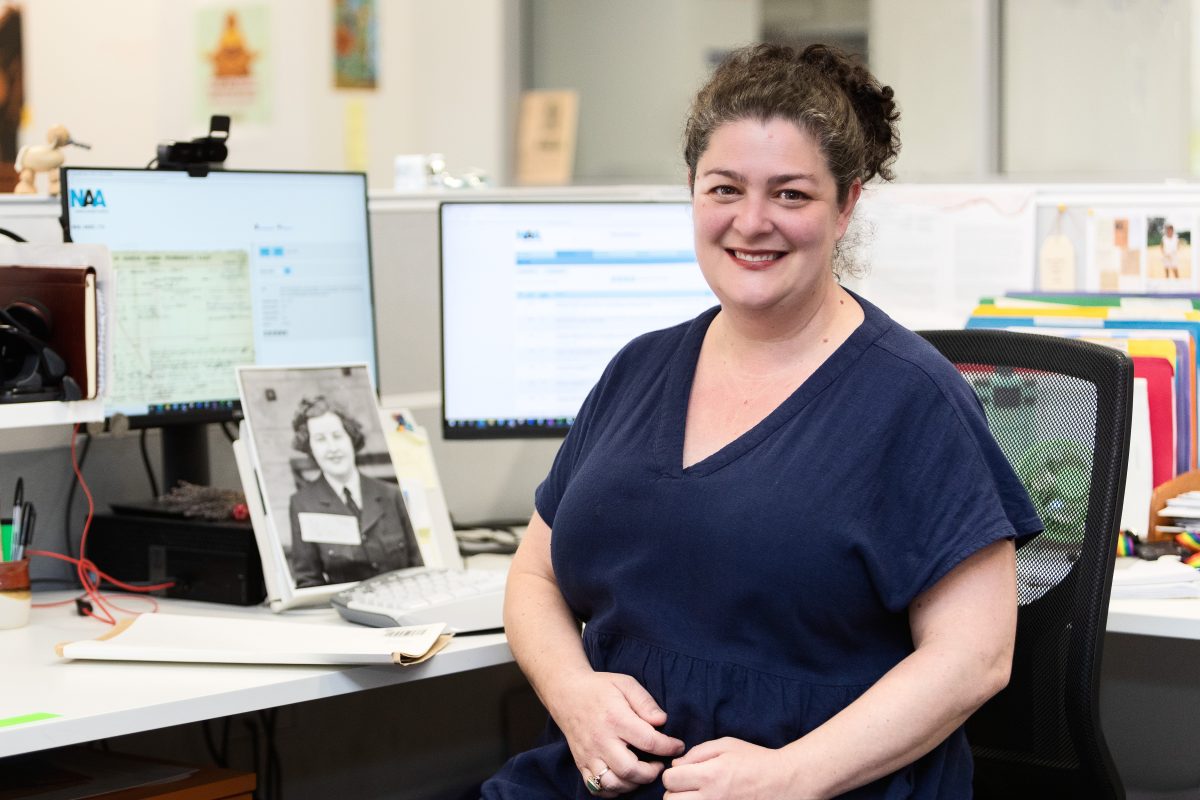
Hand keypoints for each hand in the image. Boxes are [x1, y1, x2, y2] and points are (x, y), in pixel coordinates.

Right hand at [550, 671, 684, 795]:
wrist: (566, 693)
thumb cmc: (600, 688)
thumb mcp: (626, 684)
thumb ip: (645, 702)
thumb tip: (662, 721)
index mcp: (615, 718)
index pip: (649, 741)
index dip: (669, 747)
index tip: (678, 746)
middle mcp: (601, 740)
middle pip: (630, 770)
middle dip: (651, 773)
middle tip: (659, 764)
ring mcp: (589, 754)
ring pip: (613, 784)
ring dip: (633, 784)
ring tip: (642, 772)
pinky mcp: (581, 763)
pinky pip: (597, 788)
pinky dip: (613, 791)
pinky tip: (624, 779)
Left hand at [662, 737, 794, 799]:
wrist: (785, 782)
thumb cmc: (756, 760)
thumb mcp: (727, 745)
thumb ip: (697, 753)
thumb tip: (676, 765)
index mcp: (710, 775)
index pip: (669, 779)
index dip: (673, 775)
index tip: (683, 774)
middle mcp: (711, 798)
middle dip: (674, 793)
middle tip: (688, 789)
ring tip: (697, 797)